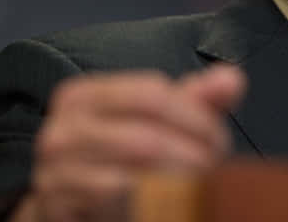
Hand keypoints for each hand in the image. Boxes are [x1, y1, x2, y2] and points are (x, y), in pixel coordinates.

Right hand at [12, 64, 244, 221]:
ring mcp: (54, 173)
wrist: (77, 203)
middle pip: (146, 139)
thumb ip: (197, 99)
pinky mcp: (58, 208)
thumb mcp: (160, 120)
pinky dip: (153, 206)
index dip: (195, 118)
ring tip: (201, 187)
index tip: (218, 139)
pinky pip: (117, 206)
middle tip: (214, 169)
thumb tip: (232, 79)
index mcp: (83, 95)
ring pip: (133, 177)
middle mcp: (61, 130)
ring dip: (178, 185)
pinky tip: (171, 206)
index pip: (152, 95)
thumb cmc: (126, 153)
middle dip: (192, 156)